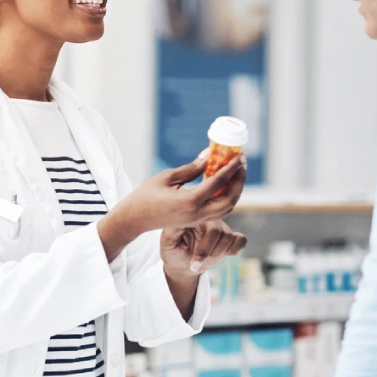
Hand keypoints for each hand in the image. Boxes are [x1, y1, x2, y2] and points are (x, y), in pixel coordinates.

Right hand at [114, 149, 245, 231]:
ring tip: (236, 172)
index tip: (240, 156)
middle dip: (239, 181)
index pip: (218, 183)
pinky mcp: (195, 221)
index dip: (231, 168)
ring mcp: (197, 220)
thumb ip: (191, 168)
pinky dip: (226, 197)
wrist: (135, 219)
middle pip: (230, 200)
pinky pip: (218, 210)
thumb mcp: (167, 177)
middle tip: (241, 164)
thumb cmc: (146, 195)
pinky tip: (224, 183)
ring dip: (235, 190)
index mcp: (190, 201)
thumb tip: (209, 155)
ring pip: (227, 207)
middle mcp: (197, 213)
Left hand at [161, 220, 247, 275]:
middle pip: (219, 231)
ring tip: (204, 260)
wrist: (181, 265)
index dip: (203, 245)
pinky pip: (241, 240)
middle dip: (209, 252)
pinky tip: (223, 255)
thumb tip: (182, 219)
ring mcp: (221, 227)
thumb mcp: (168, 243)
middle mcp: (209, 218)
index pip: (204, 223)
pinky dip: (234, 249)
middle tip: (195, 264)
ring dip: (218, 253)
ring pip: (229, 237)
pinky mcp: (230, 238)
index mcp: (195, 216)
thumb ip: (173, 229)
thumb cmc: (173, 252)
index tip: (194, 261)